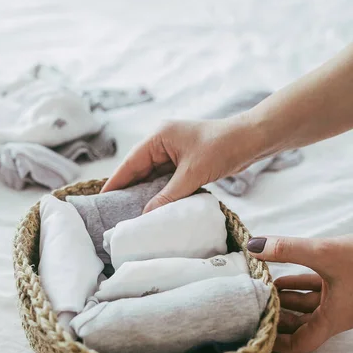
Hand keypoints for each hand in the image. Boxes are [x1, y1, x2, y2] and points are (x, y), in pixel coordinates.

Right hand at [102, 115, 260, 211]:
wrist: (252, 140)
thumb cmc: (222, 148)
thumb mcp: (192, 174)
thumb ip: (167, 195)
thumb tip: (146, 215)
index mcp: (158, 137)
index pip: (130, 163)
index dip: (116, 182)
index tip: (101, 199)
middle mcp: (162, 142)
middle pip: (139, 170)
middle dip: (129, 190)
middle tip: (114, 212)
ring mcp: (174, 151)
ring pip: (153, 176)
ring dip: (146, 193)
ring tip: (131, 214)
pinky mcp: (185, 161)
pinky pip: (167, 179)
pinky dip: (161, 192)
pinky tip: (155, 207)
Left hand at [247, 235, 352, 352]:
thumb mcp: (326, 253)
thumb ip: (288, 250)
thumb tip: (253, 246)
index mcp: (333, 318)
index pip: (301, 344)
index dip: (278, 343)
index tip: (257, 335)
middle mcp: (337, 312)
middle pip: (300, 326)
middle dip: (277, 316)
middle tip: (252, 306)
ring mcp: (342, 297)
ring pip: (308, 305)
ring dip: (285, 298)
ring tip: (260, 289)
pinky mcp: (346, 281)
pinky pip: (317, 289)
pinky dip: (299, 284)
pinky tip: (279, 275)